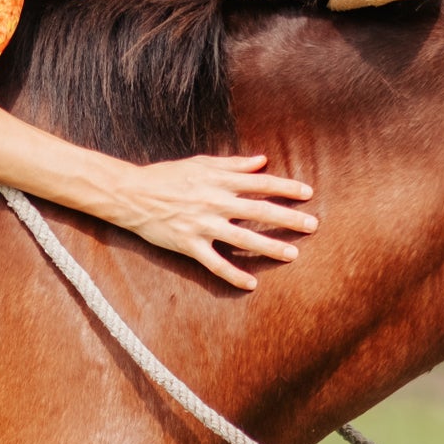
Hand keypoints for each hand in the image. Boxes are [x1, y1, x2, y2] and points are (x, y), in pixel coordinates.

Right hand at [113, 153, 317, 289]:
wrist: (131, 194)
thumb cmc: (167, 175)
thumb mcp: (200, 163)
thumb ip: (233, 164)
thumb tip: (262, 160)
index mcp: (218, 180)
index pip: (260, 182)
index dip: (285, 187)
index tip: (307, 193)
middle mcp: (214, 201)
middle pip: (259, 210)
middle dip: (288, 218)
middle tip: (312, 226)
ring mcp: (202, 224)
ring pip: (243, 238)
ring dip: (270, 247)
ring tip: (292, 254)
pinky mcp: (188, 244)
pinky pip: (215, 262)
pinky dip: (233, 274)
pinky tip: (251, 283)